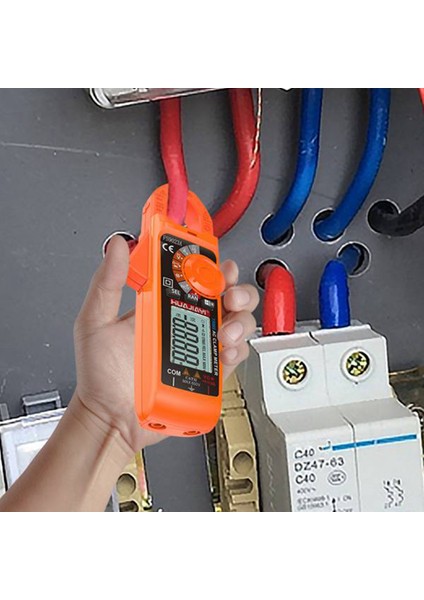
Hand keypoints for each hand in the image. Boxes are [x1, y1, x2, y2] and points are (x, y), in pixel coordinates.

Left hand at [74, 235, 258, 453]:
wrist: (110, 419)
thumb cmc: (100, 376)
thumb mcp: (95, 322)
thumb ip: (106, 283)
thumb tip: (116, 248)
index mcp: (160, 306)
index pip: (193, 275)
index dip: (209, 264)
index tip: (210, 262)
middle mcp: (184, 324)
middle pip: (225, 295)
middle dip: (236, 288)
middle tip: (228, 293)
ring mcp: (198, 348)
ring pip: (237, 322)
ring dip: (240, 319)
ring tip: (225, 330)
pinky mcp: (209, 374)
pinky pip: (235, 356)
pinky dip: (238, 350)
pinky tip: (225, 350)